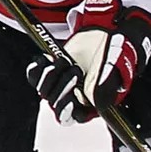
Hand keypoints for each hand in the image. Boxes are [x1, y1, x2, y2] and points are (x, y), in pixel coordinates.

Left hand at [24, 0, 150, 124]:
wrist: (106, 34)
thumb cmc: (115, 53)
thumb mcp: (116, 67)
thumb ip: (107, 83)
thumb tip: (98, 101)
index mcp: (90, 103)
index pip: (73, 117)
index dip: (67, 112)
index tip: (69, 101)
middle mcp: (73, 97)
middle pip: (55, 104)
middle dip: (63, 88)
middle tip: (76, 70)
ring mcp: (60, 84)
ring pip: (44, 91)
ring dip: (51, 76)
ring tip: (65, 61)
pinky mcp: (50, 70)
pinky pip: (34, 76)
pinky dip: (36, 69)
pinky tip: (45, 59)